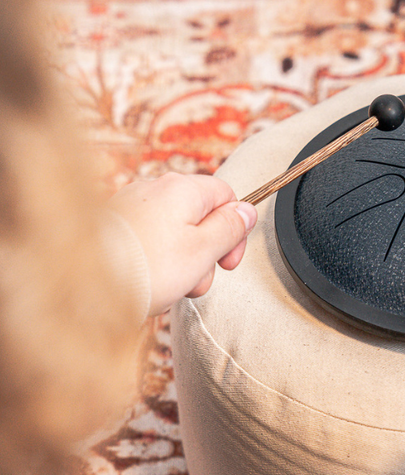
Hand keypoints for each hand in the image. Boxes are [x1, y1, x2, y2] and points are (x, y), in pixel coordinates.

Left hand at [110, 173, 257, 315]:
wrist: (88, 284)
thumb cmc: (147, 268)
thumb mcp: (204, 250)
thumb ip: (230, 228)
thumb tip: (246, 212)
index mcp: (183, 189)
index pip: (226, 196)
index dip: (235, 230)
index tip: (228, 259)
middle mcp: (156, 189)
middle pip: (200, 216)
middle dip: (206, 252)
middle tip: (199, 278)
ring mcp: (133, 206)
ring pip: (176, 231)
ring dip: (183, 261)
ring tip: (171, 285)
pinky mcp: (116, 225)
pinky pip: (151, 240)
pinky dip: (158, 260)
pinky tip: (151, 280)